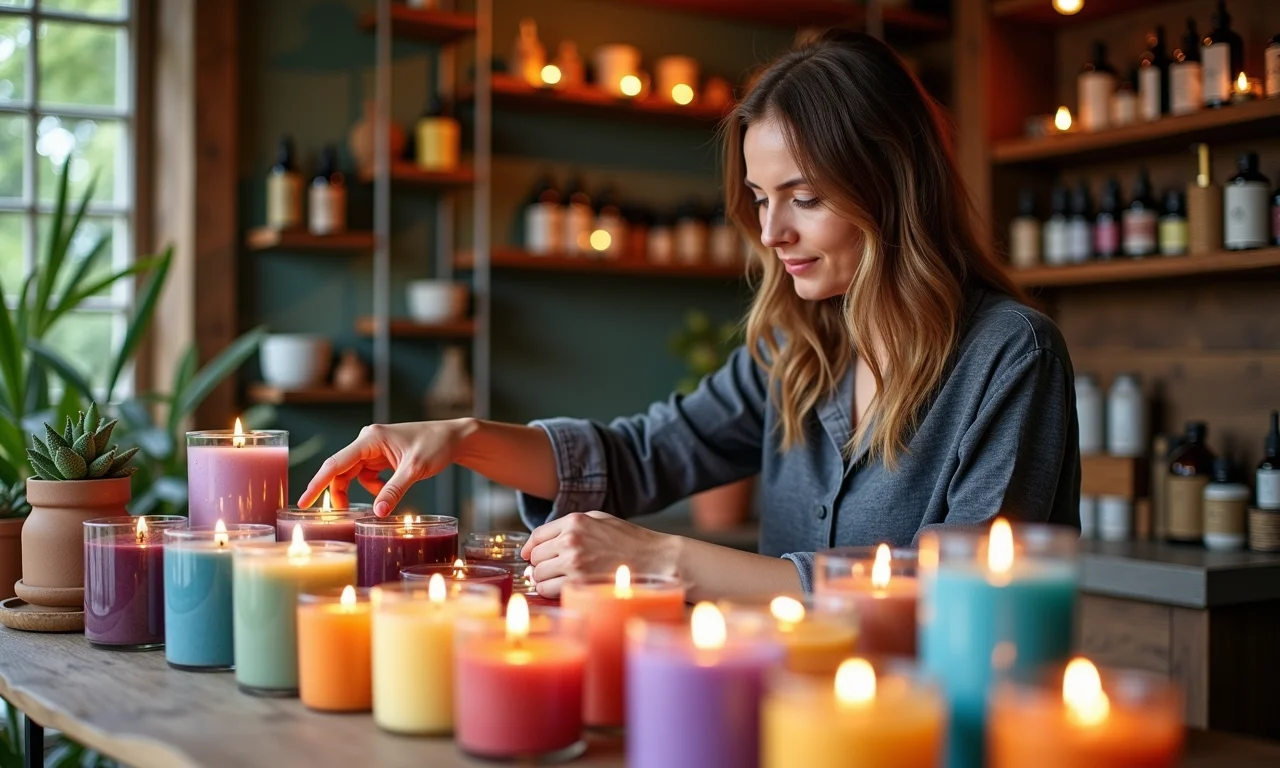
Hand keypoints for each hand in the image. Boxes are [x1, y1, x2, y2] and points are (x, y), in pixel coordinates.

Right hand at [299, 420, 469, 515]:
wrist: (454, 438)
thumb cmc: (436, 446)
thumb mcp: (415, 470)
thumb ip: (394, 490)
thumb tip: (377, 513)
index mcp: (370, 439)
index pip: (335, 463)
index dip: (318, 484)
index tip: (303, 502)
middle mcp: (367, 442)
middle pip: (341, 472)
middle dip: (340, 494)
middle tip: (341, 517)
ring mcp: (374, 449)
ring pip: (353, 476)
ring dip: (359, 493)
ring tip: (376, 505)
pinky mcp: (381, 457)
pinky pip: (367, 477)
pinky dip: (374, 489)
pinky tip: (387, 493)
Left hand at [520, 512, 678, 597]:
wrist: (655, 559)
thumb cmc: (630, 540)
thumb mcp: (599, 520)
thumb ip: (570, 527)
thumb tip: (541, 545)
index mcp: (575, 522)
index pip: (537, 535)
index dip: (530, 548)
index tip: (529, 556)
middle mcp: (571, 540)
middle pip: (535, 557)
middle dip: (539, 564)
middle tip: (549, 569)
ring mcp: (574, 563)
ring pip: (538, 575)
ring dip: (543, 579)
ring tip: (556, 580)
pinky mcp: (579, 583)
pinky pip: (548, 590)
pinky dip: (550, 591)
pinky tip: (561, 588)